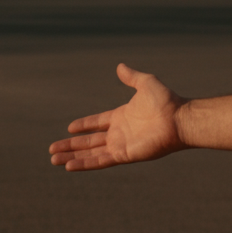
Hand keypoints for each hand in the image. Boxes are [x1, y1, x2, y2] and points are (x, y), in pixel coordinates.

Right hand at [49, 63, 186, 169]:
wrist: (178, 119)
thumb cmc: (166, 101)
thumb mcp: (146, 83)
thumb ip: (131, 77)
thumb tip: (120, 66)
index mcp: (121, 117)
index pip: (97, 122)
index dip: (84, 125)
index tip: (69, 128)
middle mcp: (118, 133)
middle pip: (89, 141)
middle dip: (70, 145)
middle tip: (52, 149)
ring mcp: (120, 145)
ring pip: (90, 153)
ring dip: (72, 156)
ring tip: (54, 160)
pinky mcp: (123, 155)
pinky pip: (100, 161)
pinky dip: (84, 163)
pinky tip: (69, 166)